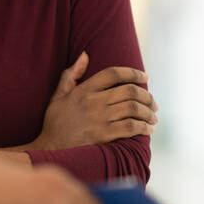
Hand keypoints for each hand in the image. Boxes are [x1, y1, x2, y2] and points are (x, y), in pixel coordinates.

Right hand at [30, 52, 157, 150]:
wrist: (50, 148)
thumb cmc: (55, 122)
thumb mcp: (58, 96)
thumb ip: (70, 75)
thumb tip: (85, 55)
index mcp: (83, 90)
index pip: (112, 74)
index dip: (132, 72)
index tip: (144, 75)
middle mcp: (92, 102)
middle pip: (129, 91)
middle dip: (146, 95)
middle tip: (153, 102)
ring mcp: (98, 119)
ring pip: (133, 109)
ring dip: (148, 112)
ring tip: (153, 116)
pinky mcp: (103, 135)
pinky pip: (131, 127)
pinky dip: (144, 127)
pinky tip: (148, 129)